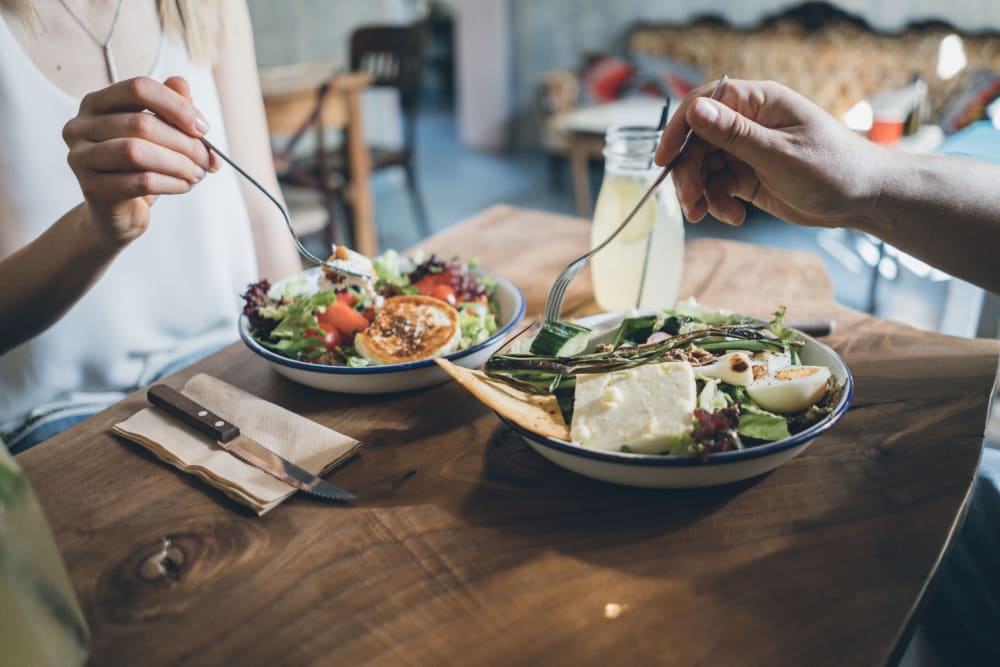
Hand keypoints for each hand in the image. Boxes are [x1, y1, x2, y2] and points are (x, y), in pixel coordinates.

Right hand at [62, 76, 218, 245]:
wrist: (118, 211)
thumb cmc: (140, 167)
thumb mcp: (159, 134)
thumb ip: (171, 107)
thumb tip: (182, 84)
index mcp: (97, 103)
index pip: (139, 88)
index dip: (177, 106)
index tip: (203, 128)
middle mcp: (80, 126)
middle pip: (141, 123)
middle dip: (184, 142)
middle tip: (207, 159)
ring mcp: (81, 158)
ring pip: (137, 152)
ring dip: (178, 164)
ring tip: (197, 173)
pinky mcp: (91, 188)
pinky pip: (139, 182)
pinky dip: (171, 183)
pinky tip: (185, 186)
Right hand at [655, 78, 887, 228]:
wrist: (864, 199)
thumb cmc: (834, 168)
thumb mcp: (780, 153)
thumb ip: (735, 134)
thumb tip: (696, 109)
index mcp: (758, 102)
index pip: (704, 104)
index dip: (679, 130)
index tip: (663, 159)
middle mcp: (748, 122)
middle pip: (697, 142)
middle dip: (689, 173)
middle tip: (690, 203)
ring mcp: (746, 150)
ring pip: (702, 167)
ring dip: (701, 193)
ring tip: (711, 214)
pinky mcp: (747, 176)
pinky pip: (717, 186)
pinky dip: (718, 203)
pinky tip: (734, 216)